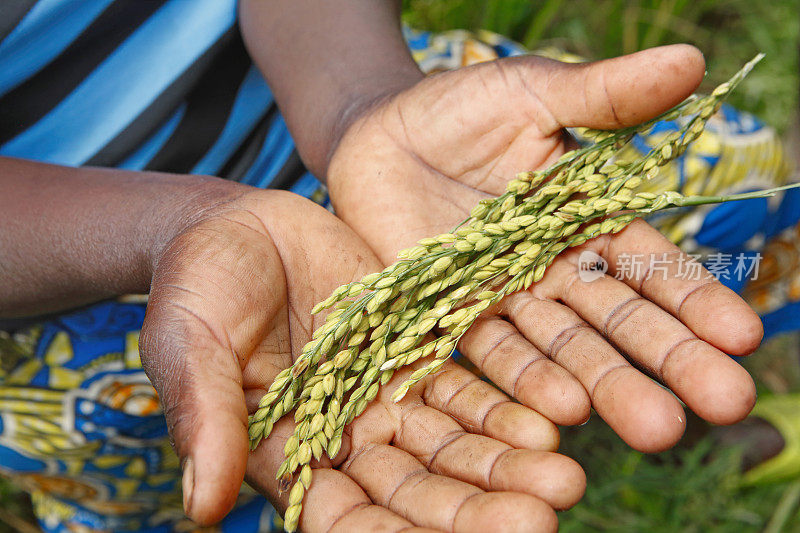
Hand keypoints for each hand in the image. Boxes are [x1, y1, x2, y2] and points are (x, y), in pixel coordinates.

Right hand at [139, 187, 584, 529]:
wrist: (241, 224)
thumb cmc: (196, 282)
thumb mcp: (190, 340)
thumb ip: (204, 415)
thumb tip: (201, 508)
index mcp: (285, 452)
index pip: (345, 516)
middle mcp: (344, 438)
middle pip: (416, 490)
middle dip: (476, 509)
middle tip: (544, 514)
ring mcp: (384, 396)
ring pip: (452, 446)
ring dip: (507, 465)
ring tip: (567, 476)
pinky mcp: (415, 352)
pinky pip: (465, 387)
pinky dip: (504, 406)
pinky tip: (552, 418)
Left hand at [327, 45, 761, 452]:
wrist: (376, 133)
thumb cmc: (457, 106)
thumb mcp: (533, 92)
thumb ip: (604, 94)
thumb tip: (692, 61)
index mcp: (584, 218)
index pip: (649, 264)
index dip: (694, 299)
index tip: (741, 337)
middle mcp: (551, 267)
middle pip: (617, 319)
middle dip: (669, 359)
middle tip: (724, 404)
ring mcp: (502, 295)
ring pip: (562, 346)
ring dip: (606, 384)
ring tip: (656, 427)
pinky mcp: (449, 311)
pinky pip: (490, 350)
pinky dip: (524, 380)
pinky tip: (562, 412)